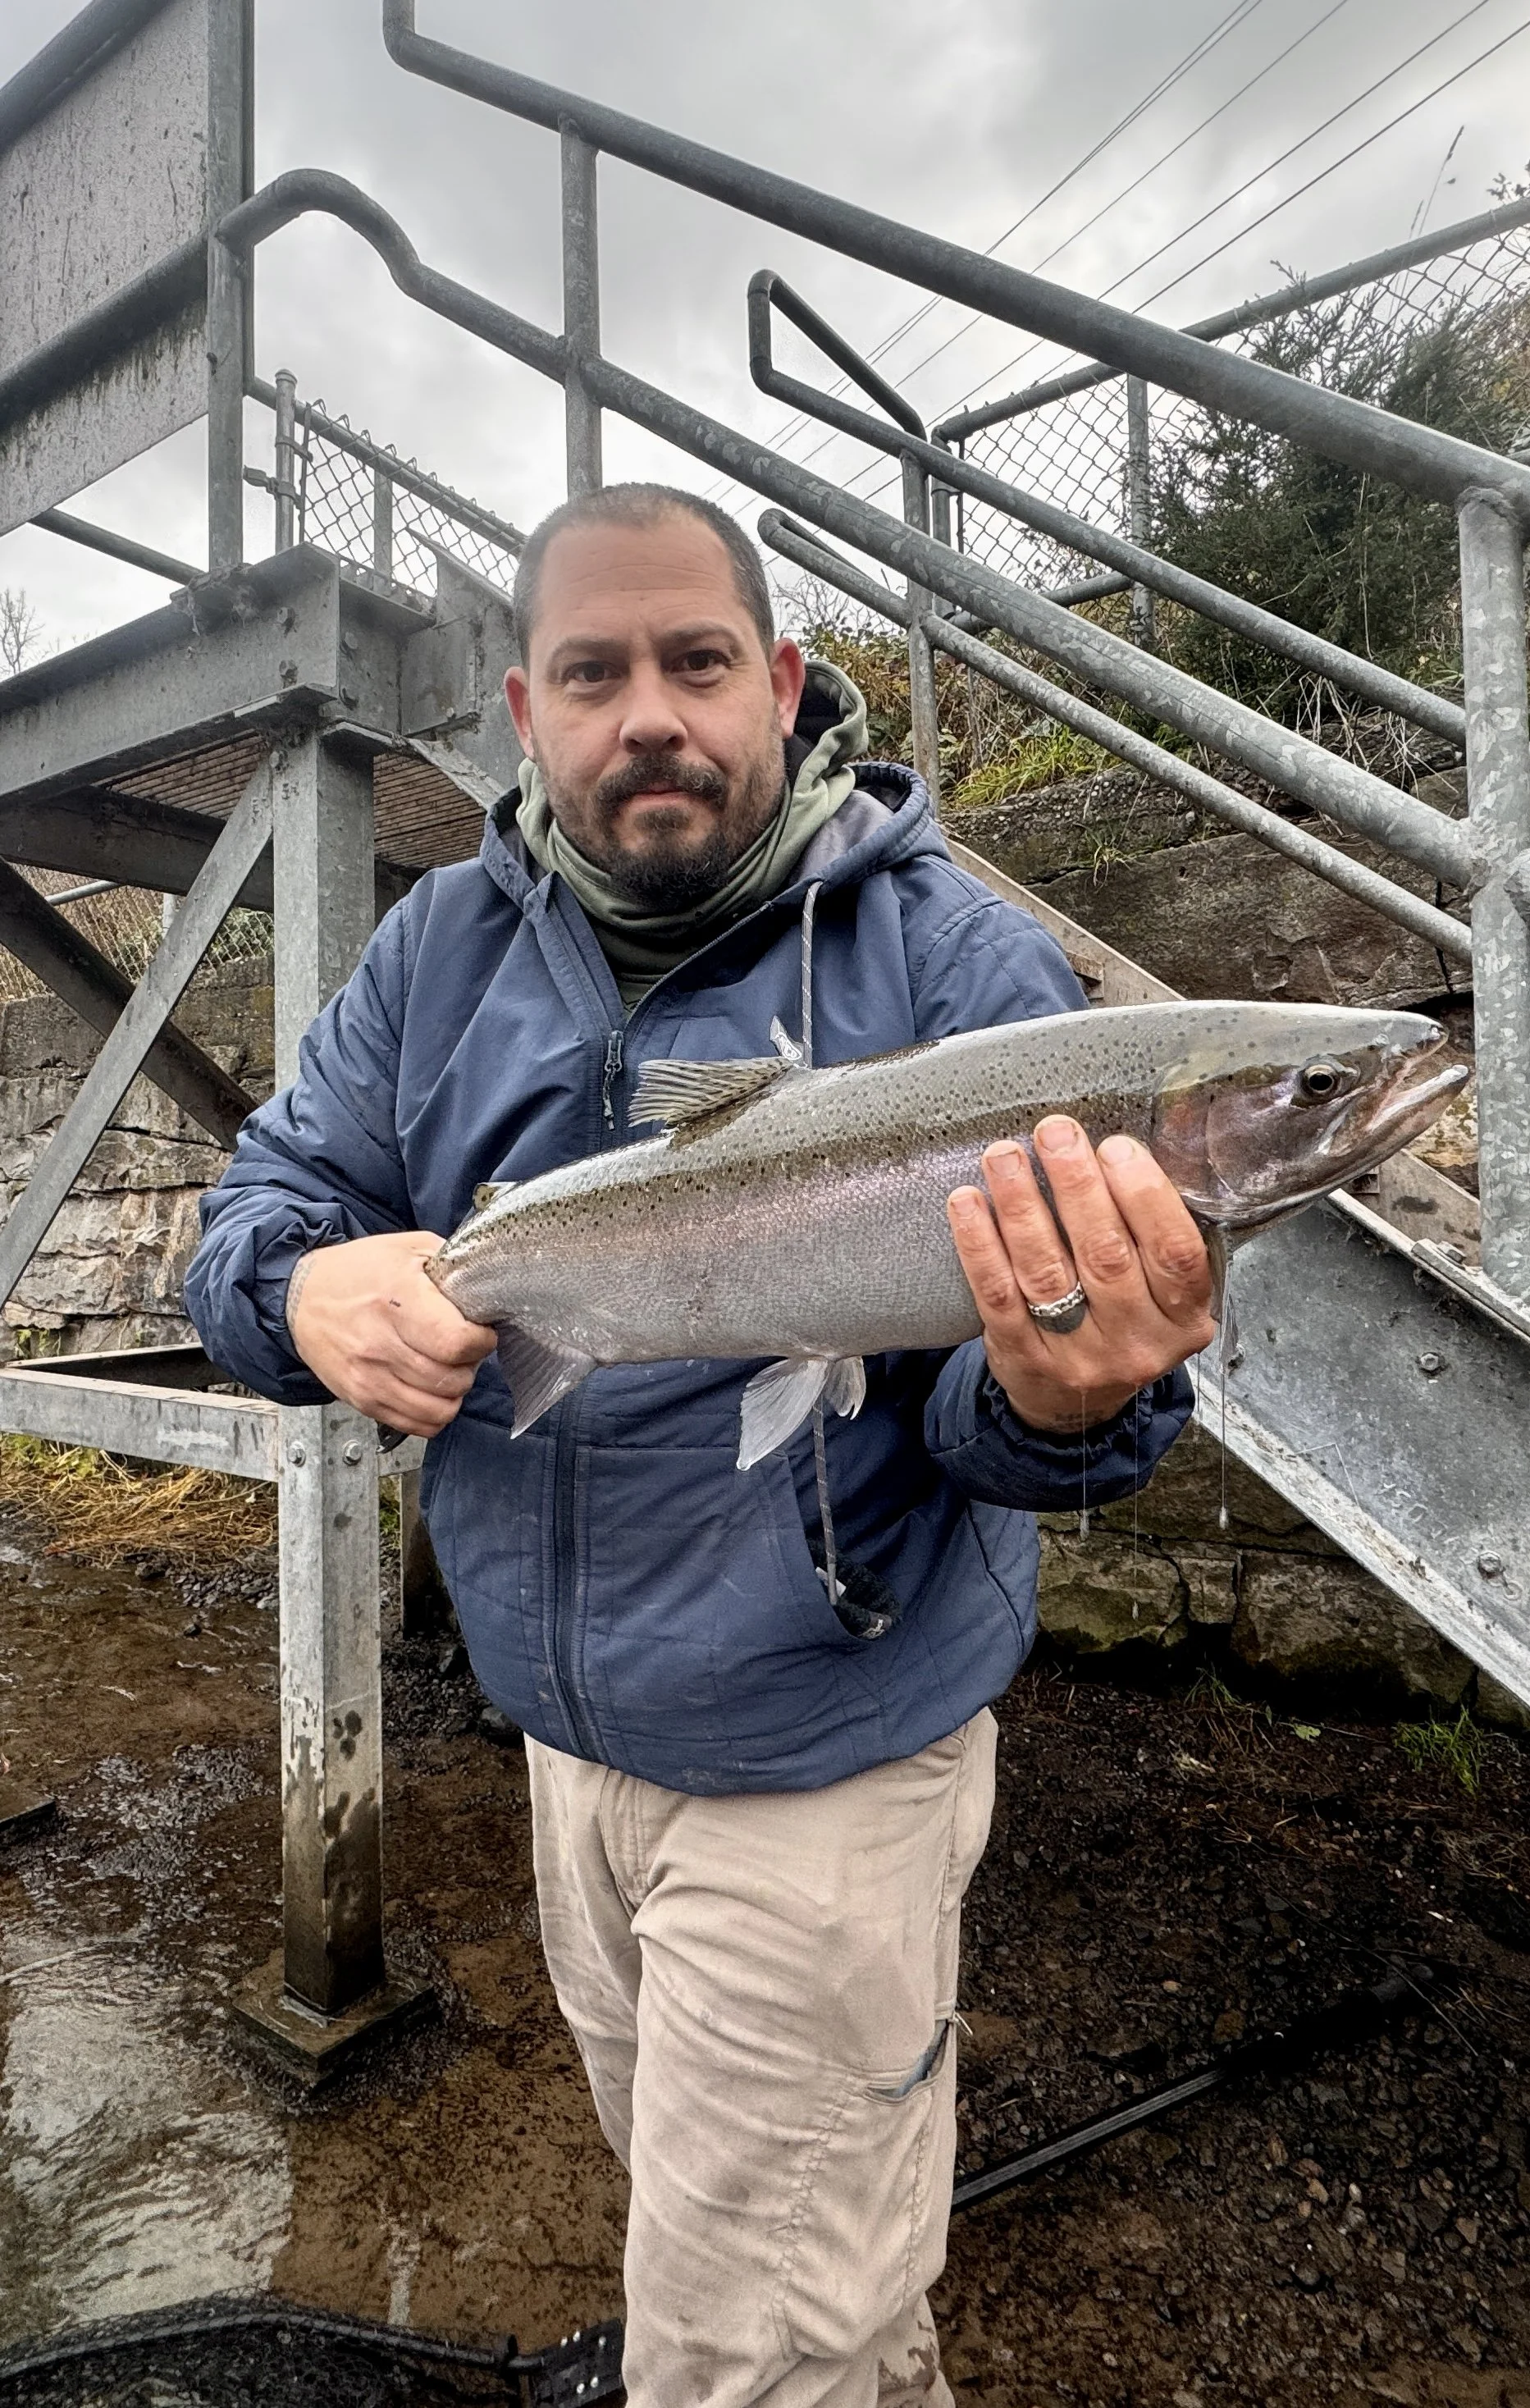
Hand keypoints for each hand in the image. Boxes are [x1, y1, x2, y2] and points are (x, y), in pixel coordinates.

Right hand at [286, 1231, 496, 1436]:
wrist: (302, 1298)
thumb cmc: (359, 1271)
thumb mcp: (410, 1247)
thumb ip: (453, 1267)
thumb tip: (490, 1291)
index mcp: (396, 1298)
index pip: (456, 1342)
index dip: (480, 1341)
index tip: (480, 1332)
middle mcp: (380, 1343)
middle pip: (451, 1379)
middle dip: (470, 1365)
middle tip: (462, 1348)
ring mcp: (369, 1377)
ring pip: (439, 1409)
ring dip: (453, 1391)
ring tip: (445, 1368)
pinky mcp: (362, 1400)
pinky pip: (417, 1425)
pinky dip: (434, 1412)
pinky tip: (429, 1388)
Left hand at [946, 1117, 1215, 1436]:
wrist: (1078, 1407)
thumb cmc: (1123, 1324)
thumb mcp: (1164, 1296)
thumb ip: (1153, 1238)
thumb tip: (1116, 1152)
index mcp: (1182, 1320)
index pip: (1174, 1254)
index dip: (1145, 1196)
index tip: (1115, 1147)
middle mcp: (1135, 1342)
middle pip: (1105, 1255)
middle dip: (1077, 1186)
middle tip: (1054, 1132)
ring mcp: (1077, 1356)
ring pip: (1046, 1272)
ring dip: (1022, 1205)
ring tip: (1004, 1156)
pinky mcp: (1022, 1357)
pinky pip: (997, 1294)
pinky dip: (979, 1244)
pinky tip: (968, 1203)